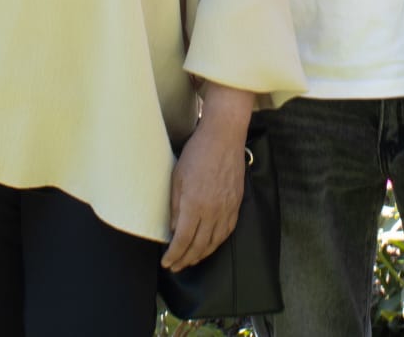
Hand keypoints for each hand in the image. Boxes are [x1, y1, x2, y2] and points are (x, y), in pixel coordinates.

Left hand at [162, 84, 252, 269]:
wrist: (224, 137)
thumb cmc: (197, 153)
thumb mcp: (177, 177)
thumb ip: (175, 206)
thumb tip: (173, 228)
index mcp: (194, 204)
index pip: (182, 240)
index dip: (174, 255)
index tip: (166, 263)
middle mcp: (212, 211)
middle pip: (199, 246)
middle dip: (186, 260)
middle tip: (176, 266)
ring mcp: (227, 208)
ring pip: (214, 242)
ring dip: (201, 255)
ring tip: (191, 260)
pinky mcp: (237, 203)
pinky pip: (227, 231)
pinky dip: (217, 243)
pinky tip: (210, 246)